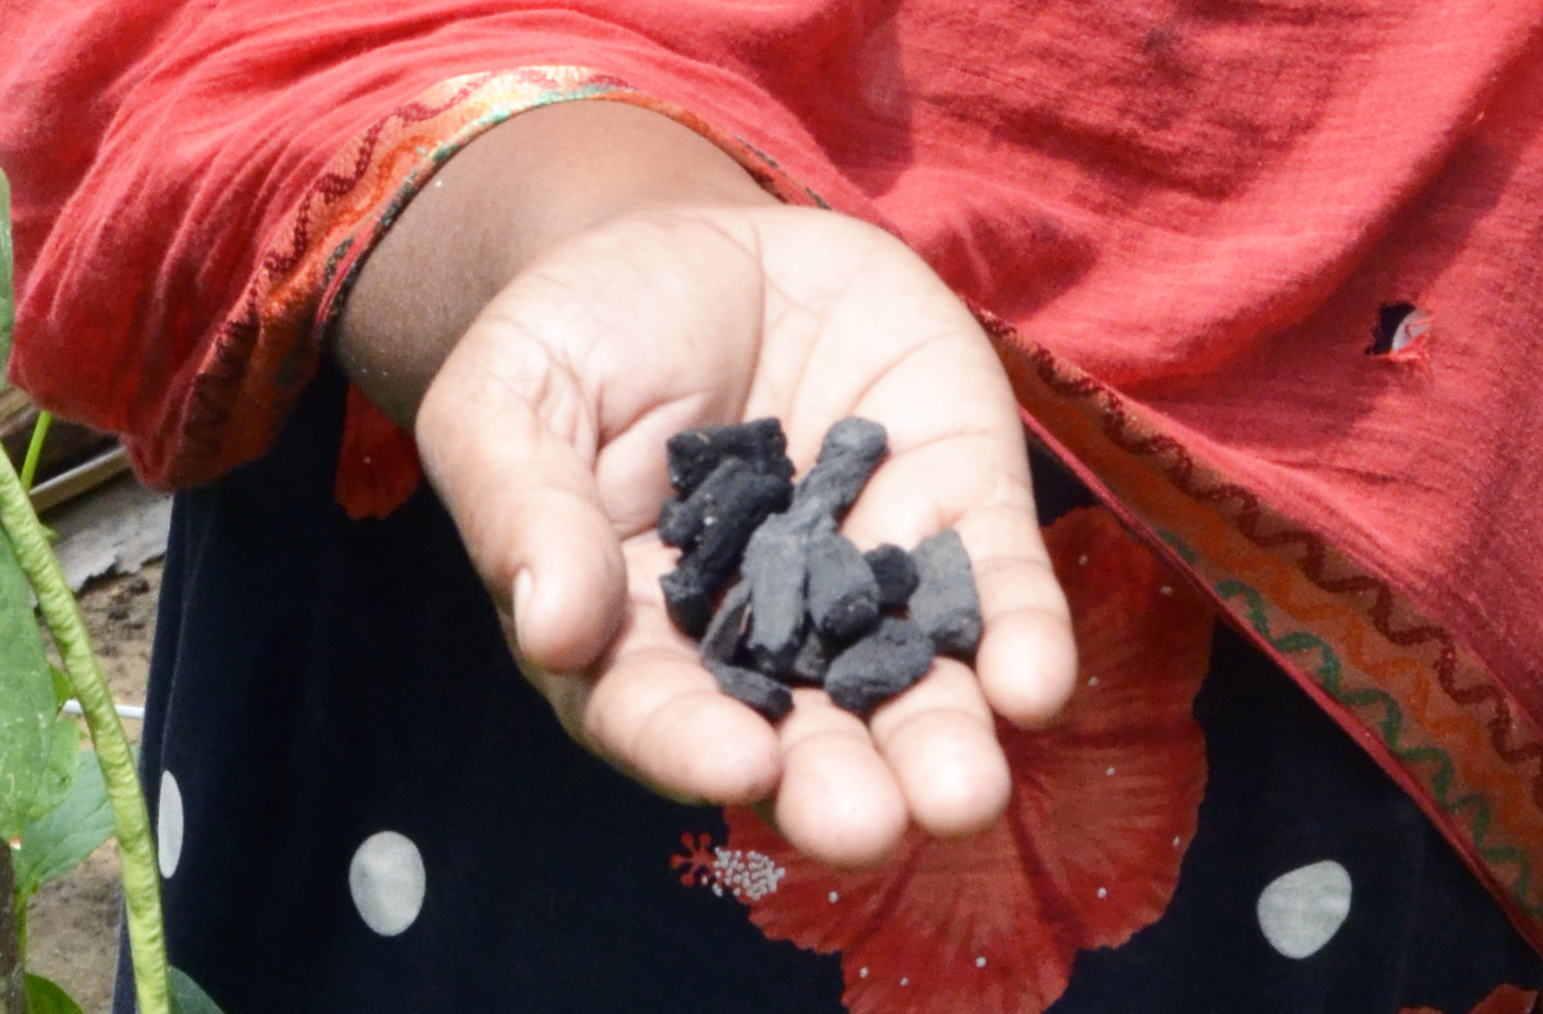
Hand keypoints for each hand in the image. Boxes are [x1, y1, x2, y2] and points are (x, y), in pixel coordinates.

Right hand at [339, 103, 1077, 866]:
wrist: (698, 241)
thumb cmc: (580, 334)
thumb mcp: (509, 393)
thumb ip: (521, 504)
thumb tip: (547, 627)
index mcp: (629, 634)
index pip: (655, 712)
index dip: (692, 746)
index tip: (738, 766)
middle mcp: (760, 638)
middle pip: (800, 735)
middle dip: (839, 788)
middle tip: (867, 827)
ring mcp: (865, 582)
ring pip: (909, 689)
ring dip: (942, 748)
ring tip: (964, 797)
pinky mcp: (956, 512)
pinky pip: (995, 590)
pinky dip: (1021, 641)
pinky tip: (1032, 682)